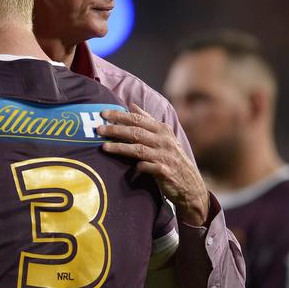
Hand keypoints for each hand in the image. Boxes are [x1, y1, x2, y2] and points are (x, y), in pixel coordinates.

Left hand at [97, 103, 209, 225]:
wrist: (190, 183)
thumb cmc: (170, 156)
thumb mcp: (163, 135)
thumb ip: (147, 120)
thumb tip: (131, 104)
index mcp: (162, 129)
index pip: (138, 119)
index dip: (120, 115)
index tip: (103, 113)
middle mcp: (164, 141)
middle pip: (136, 132)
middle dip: (116, 129)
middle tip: (98, 129)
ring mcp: (165, 157)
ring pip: (139, 149)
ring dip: (121, 147)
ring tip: (104, 146)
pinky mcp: (166, 172)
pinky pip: (150, 167)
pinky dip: (141, 166)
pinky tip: (133, 167)